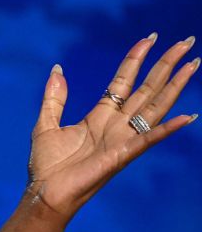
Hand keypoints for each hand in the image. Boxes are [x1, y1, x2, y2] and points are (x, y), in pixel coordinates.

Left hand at [4, 33, 197, 231]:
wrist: (45, 193)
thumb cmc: (47, 165)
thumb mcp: (46, 123)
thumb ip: (54, 98)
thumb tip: (58, 68)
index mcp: (100, 115)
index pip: (124, 80)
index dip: (136, 59)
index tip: (150, 38)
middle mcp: (117, 124)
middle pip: (147, 87)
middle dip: (166, 64)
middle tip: (186, 41)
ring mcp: (123, 139)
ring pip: (155, 106)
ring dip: (175, 86)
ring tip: (193, 65)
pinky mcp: (123, 155)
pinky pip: (149, 139)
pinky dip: (168, 129)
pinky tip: (187, 116)